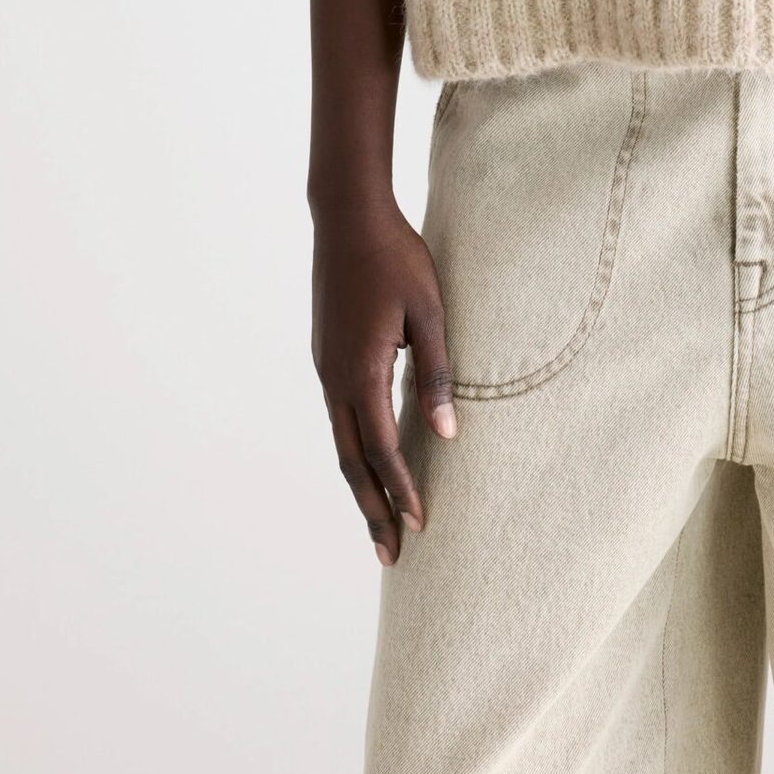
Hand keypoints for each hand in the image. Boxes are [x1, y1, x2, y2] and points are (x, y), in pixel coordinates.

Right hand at [310, 195, 456, 564]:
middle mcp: (334, 379)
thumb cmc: (397, 258)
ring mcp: (325, 368)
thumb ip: (437, 373)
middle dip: (371, 510)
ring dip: (360, 485)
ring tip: (379, 523)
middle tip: (390, 556)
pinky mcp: (326, 356)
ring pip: (340, 442)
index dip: (401, 489)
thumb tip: (448, 435)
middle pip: (351, 461)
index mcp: (361, 372)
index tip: (420, 526)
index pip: (382, 448)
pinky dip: (353, 450)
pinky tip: (368, 462)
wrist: (348, 216)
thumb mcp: (429, 312)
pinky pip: (338, 418)